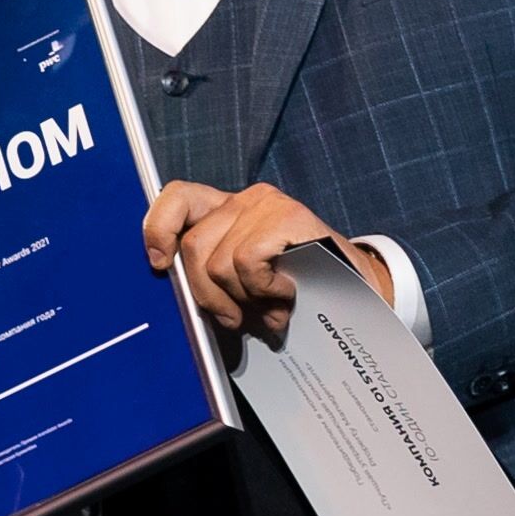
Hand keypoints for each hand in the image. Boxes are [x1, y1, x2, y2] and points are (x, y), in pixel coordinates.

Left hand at [144, 179, 392, 344]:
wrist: (356, 292)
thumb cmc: (295, 290)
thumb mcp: (243, 283)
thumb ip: (210, 276)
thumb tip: (169, 282)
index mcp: (226, 210)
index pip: (176, 198)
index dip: (158, 228)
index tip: (158, 264)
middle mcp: (243, 199)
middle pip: (192, 247)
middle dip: (209, 296)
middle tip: (238, 317)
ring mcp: (267, 204)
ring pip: (219, 263)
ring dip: (243, 298)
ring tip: (270, 307)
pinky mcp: (289, 216)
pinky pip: (248, 262)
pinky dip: (263, 289)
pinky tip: (285, 293)